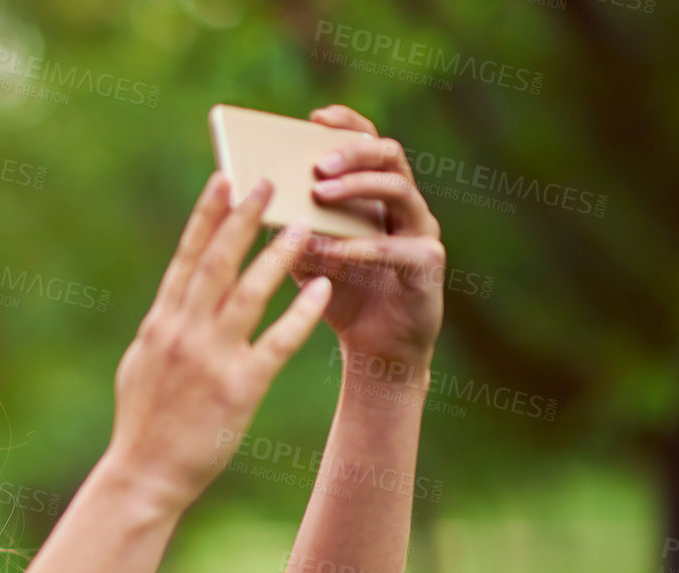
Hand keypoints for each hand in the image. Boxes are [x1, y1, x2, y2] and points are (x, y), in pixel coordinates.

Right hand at [108, 172, 332, 512]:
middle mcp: (184, 332)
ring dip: (277, 256)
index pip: (187, 258)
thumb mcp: (141, 364)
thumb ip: (162, 328)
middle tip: (270, 182)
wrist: (144, 474)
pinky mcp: (239, 387)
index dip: (207, 216)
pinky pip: (277, 341)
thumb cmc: (143, 423)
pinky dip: (301, 311)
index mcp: (161, 323)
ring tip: (304, 227)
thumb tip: (174, 297)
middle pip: (217, 262)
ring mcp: (212, 359)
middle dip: (244, 218)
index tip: (225, 179)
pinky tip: (323, 287)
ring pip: (249, 293)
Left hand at [293, 104, 445, 369]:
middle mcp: (405, 204)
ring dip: (357, 187)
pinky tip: (327, 249)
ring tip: (320, 193)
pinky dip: (358, 247)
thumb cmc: (340, 296)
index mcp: (376, 194)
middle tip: (316, 163)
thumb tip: (249, 198)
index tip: (314, 117)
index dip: (347, 124)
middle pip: (388, 155)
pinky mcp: (428, 264)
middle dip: (352, 152)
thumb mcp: (306, 255)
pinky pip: (395, 248)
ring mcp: (422, 231)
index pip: (368, 143)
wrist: (377, 350)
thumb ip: (290, 225)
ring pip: (399, 190)